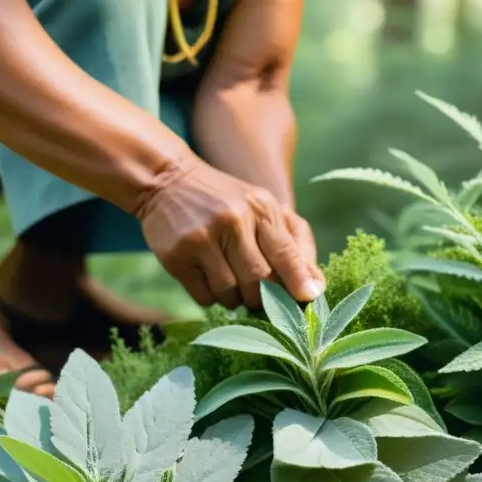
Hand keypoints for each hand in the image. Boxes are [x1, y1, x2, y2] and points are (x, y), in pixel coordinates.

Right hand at [138, 162, 323, 308]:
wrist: (167, 181)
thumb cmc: (226, 201)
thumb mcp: (262, 209)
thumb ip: (293, 244)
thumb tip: (314, 289)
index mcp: (261, 208)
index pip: (286, 254)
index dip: (298, 282)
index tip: (306, 300)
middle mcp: (233, 221)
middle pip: (260, 281)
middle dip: (263, 296)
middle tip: (258, 295)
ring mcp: (203, 238)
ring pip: (231, 293)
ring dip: (235, 298)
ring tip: (230, 281)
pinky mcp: (177, 255)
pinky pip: (205, 296)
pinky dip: (211, 297)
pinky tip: (208, 278)